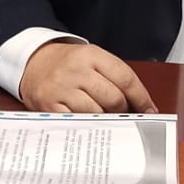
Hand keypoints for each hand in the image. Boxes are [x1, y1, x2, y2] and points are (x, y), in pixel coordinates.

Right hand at [18, 41, 158, 113]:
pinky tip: (89, 126)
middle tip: (125, 116)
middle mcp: (76, 70)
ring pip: (96, 113)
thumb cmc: (68, 64)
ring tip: (106, 120)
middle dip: (124, 111)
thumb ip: (112, 76)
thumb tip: (138, 104)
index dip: (141, 97)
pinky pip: (76, 123)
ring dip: (106, 121)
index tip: (149, 110)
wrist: (33, 62)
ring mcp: (61, 89)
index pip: (125, 77)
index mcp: (91, 55)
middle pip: (113, 98)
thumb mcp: (91, 58)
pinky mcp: (49, 106)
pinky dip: (87, 128)